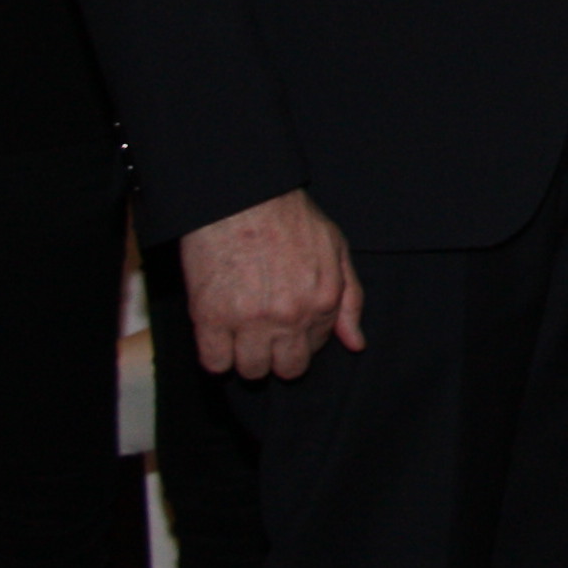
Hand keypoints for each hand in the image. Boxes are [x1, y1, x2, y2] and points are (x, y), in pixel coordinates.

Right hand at [179, 190, 363, 381]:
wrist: (242, 196)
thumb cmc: (289, 218)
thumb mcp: (336, 249)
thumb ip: (349, 299)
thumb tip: (355, 343)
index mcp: (322, 300)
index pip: (314, 349)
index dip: (299, 339)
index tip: (286, 325)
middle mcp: (290, 316)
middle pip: (286, 369)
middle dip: (277, 356)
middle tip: (264, 336)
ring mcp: (250, 320)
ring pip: (250, 371)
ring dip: (245, 358)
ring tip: (240, 334)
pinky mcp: (211, 317)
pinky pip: (214, 363)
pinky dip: (215, 356)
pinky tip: (218, 337)